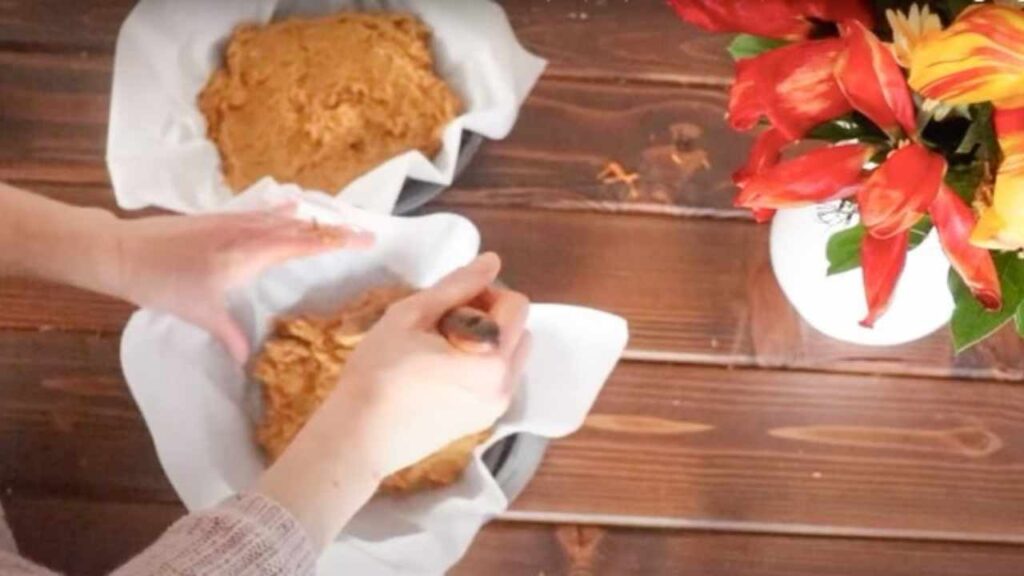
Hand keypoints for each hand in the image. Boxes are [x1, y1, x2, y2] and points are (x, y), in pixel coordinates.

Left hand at [116, 203, 373, 362]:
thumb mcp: (200, 313)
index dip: (337, 241)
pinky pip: (262, 212)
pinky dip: (283, 211)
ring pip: (283, 217)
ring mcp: (234, 221)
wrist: (124, 252)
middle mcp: (247, 232)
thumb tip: (247, 361)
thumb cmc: (163, 283)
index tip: (366, 238)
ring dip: (313, 220)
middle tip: (365, 232)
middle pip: (301, 227)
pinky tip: (290, 206)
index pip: (304, 243)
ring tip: (337, 222)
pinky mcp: (219, 218)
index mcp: (249, 253)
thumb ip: (230, 334)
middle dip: (335, 231)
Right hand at [337, 252, 531, 476]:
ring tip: (442, 347)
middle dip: (491, 317)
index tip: (450, 303)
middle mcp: (505, 386)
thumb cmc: (378, 371)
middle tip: (445, 322)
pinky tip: (442, 370)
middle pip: (520, 330)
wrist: (358, 437)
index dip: (486, 292)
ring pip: (512, 356)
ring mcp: (496, 408)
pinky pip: (499, 380)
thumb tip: (492, 261)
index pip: (517, 304)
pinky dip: (481, 365)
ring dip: (488, 341)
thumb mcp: (411, 315)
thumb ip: (457, 285)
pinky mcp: (483, 421)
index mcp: (492, 357)